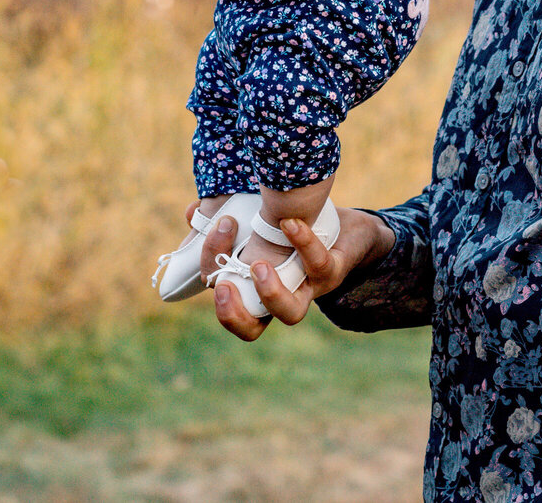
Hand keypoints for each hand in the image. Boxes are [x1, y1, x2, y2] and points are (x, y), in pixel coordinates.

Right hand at [197, 204, 392, 340]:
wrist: (349, 227)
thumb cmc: (298, 224)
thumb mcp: (257, 218)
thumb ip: (225, 219)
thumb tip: (191, 212)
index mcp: (256, 287)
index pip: (225, 299)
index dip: (212, 275)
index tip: (215, 230)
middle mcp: (281, 295)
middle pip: (251, 328)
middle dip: (232, 314)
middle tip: (224, 285)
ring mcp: (308, 288)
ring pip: (290, 313)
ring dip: (270, 294)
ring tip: (258, 266)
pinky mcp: (334, 271)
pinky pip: (318, 265)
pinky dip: (303, 245)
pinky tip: (290, 223)